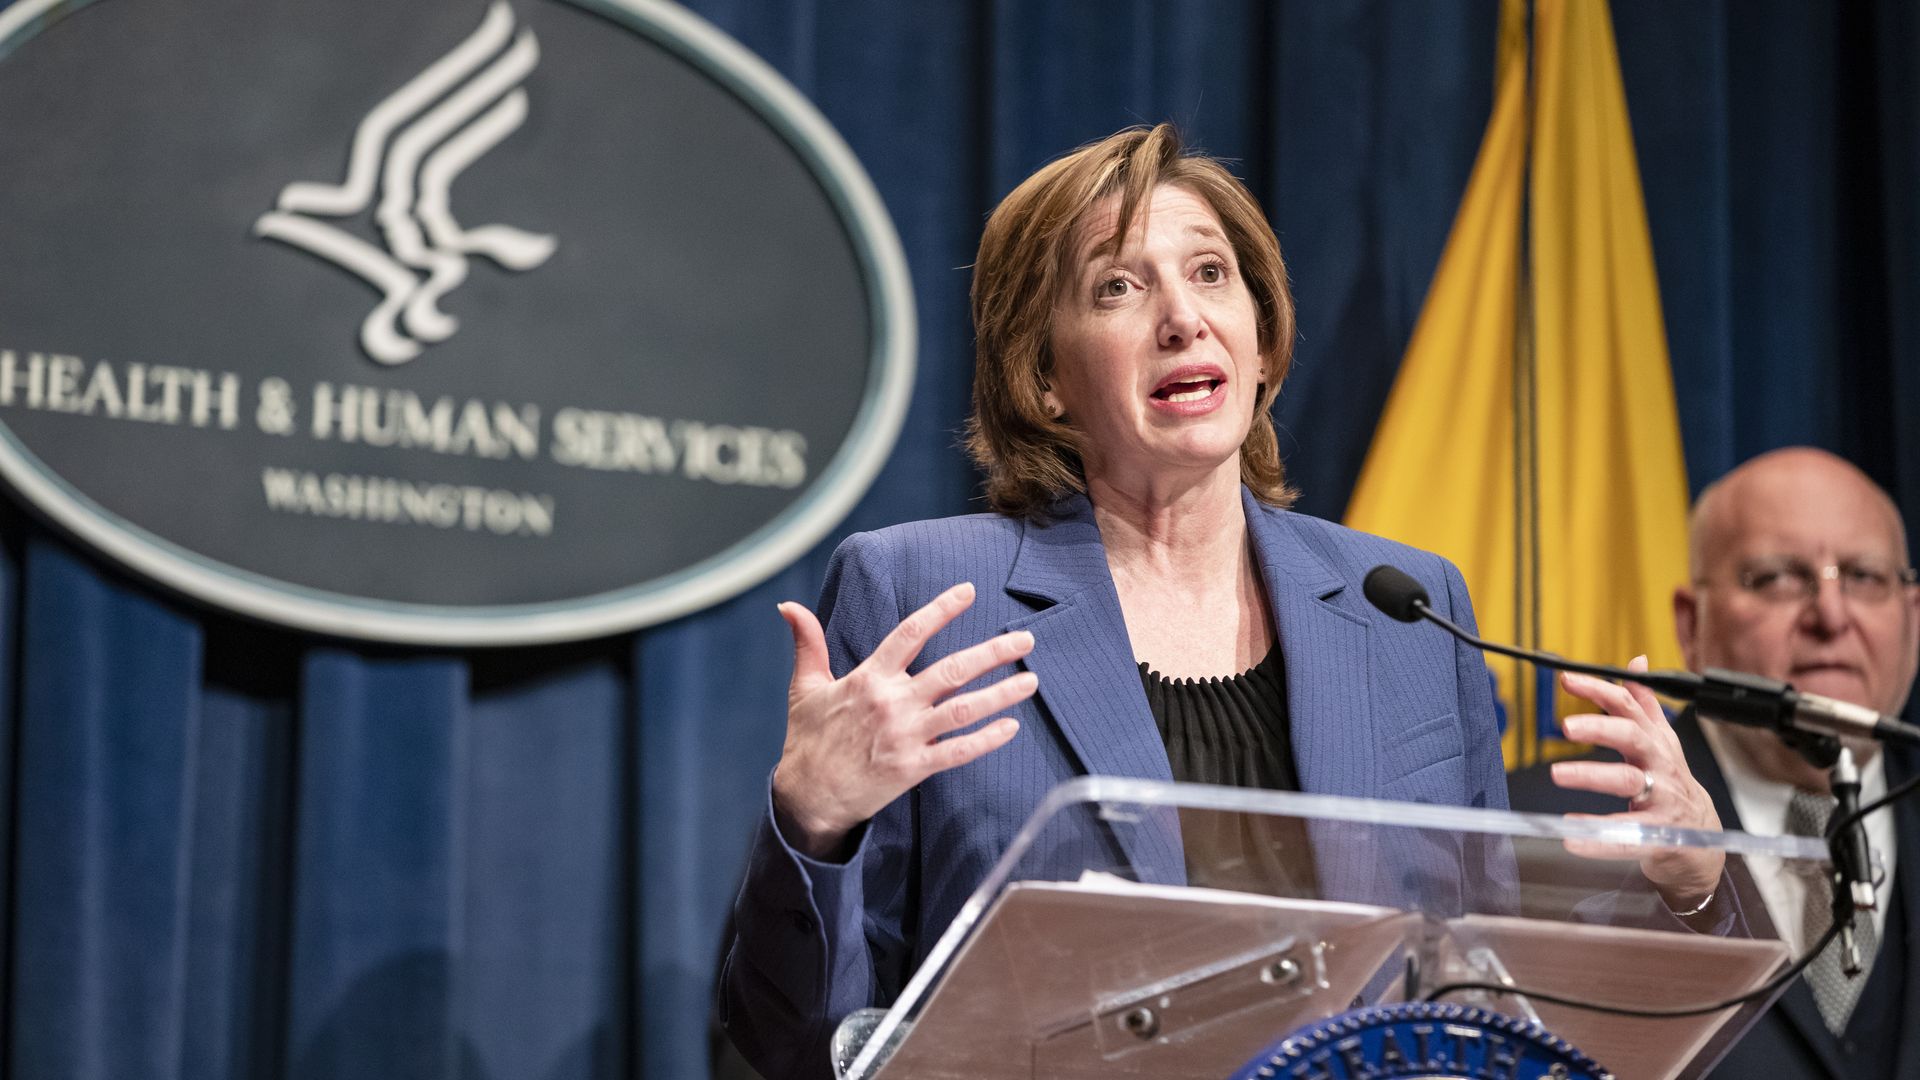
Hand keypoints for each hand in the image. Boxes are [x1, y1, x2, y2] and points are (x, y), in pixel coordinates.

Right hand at [771, 581, 1038, 859]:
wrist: (808, 797)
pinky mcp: (913, 767)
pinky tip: (1011, 727)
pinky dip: (986, 740)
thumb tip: (788, 606)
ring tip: (1031, 680)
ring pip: (963, 710)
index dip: (940, 610)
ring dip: (1001, 694)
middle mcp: (892, 703)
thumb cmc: (808, 739)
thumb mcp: (804, 686)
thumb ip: (807, 643)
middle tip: (1025, 639)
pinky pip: (958, 751)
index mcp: (869, 678)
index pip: (910, 633)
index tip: (969, 592)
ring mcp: (905, 736)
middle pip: (951, 671)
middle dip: (992, 653)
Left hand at [1553, 656, 1724, 910]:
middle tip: (1566, 726)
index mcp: (1654, 741)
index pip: (1628, 707)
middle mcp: (1659, 765)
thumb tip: (1636, 661)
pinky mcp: (1657, 835)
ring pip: (1628, 781)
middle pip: (1632, 738)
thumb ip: (1644, 704)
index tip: (1568, 680)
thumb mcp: (1661, 741)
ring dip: (1592, 775)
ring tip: (1557, 773)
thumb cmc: (1672, 782)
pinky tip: (1571, 836)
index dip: (1600, 690)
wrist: (1700, 835)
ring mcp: (1661, 798)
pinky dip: (1599, 838)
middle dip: (1600, 728)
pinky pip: (1627, 835)